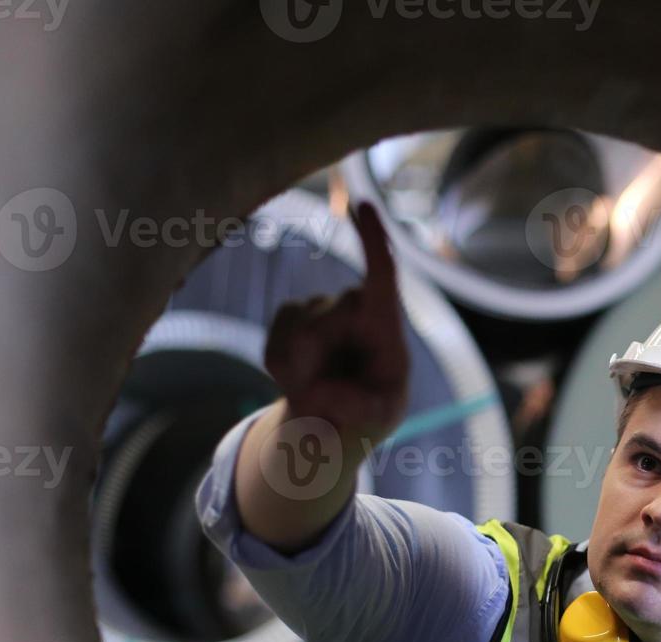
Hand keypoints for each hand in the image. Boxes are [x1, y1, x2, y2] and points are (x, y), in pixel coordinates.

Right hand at [263, 201, 409, 446]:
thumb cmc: (373, 409)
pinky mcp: (288, 317)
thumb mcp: (379, 415)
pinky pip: (275, 349)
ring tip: (322, 387)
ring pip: (297, 338)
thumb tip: (319, 390)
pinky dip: (284, 374)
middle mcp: (353, 305)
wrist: (338, 415)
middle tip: (332, 392)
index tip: (363, 205)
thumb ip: (359, 407)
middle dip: (322, 361)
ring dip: (303, 374)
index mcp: (386, 321)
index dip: (373, 239)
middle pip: (326, 321)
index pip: (381, 273)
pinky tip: (301, 380)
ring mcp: (317, 308)